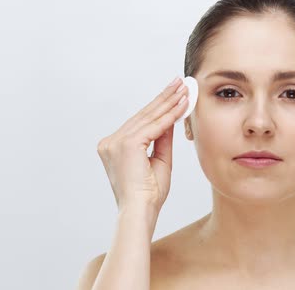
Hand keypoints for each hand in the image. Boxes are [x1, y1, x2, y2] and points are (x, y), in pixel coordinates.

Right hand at [96, 77, 188, 212]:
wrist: (140, 212)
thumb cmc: (149, 195)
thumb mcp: (159, 161)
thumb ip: (162, 140)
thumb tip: (170, 120)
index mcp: (114, 147)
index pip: (140, 123)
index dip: (158, 107)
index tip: (173, 94)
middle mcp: (110, 142)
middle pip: (143, 115)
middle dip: (164, 98)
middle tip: (179, 82)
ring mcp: (116, 142)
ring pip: (149, 117)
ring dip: (169, 102)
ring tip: (184, 89)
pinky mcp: (126, 144)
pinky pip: (154, 126)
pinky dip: (170, 115)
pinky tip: (182, 105)